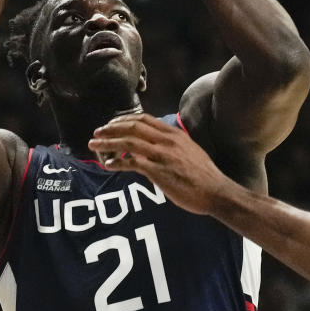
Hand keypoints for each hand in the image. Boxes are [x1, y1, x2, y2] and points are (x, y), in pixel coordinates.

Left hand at [88, 114, 228, 215]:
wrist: (215, 190)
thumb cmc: (204, 175)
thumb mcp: (190, 151)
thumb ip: (173, 145)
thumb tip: (157, 146)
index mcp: (174, 134)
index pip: (144, 119)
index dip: (124, 120)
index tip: (112, 123)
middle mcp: (167, 140)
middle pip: (133, 127)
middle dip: (111, 128)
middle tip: (97, 132)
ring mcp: (162, 155)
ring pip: (128, 142)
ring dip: (107, 142)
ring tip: (94, 145)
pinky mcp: (158, 171)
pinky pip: (131, 162)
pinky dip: (117, 162)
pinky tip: (108, 165)